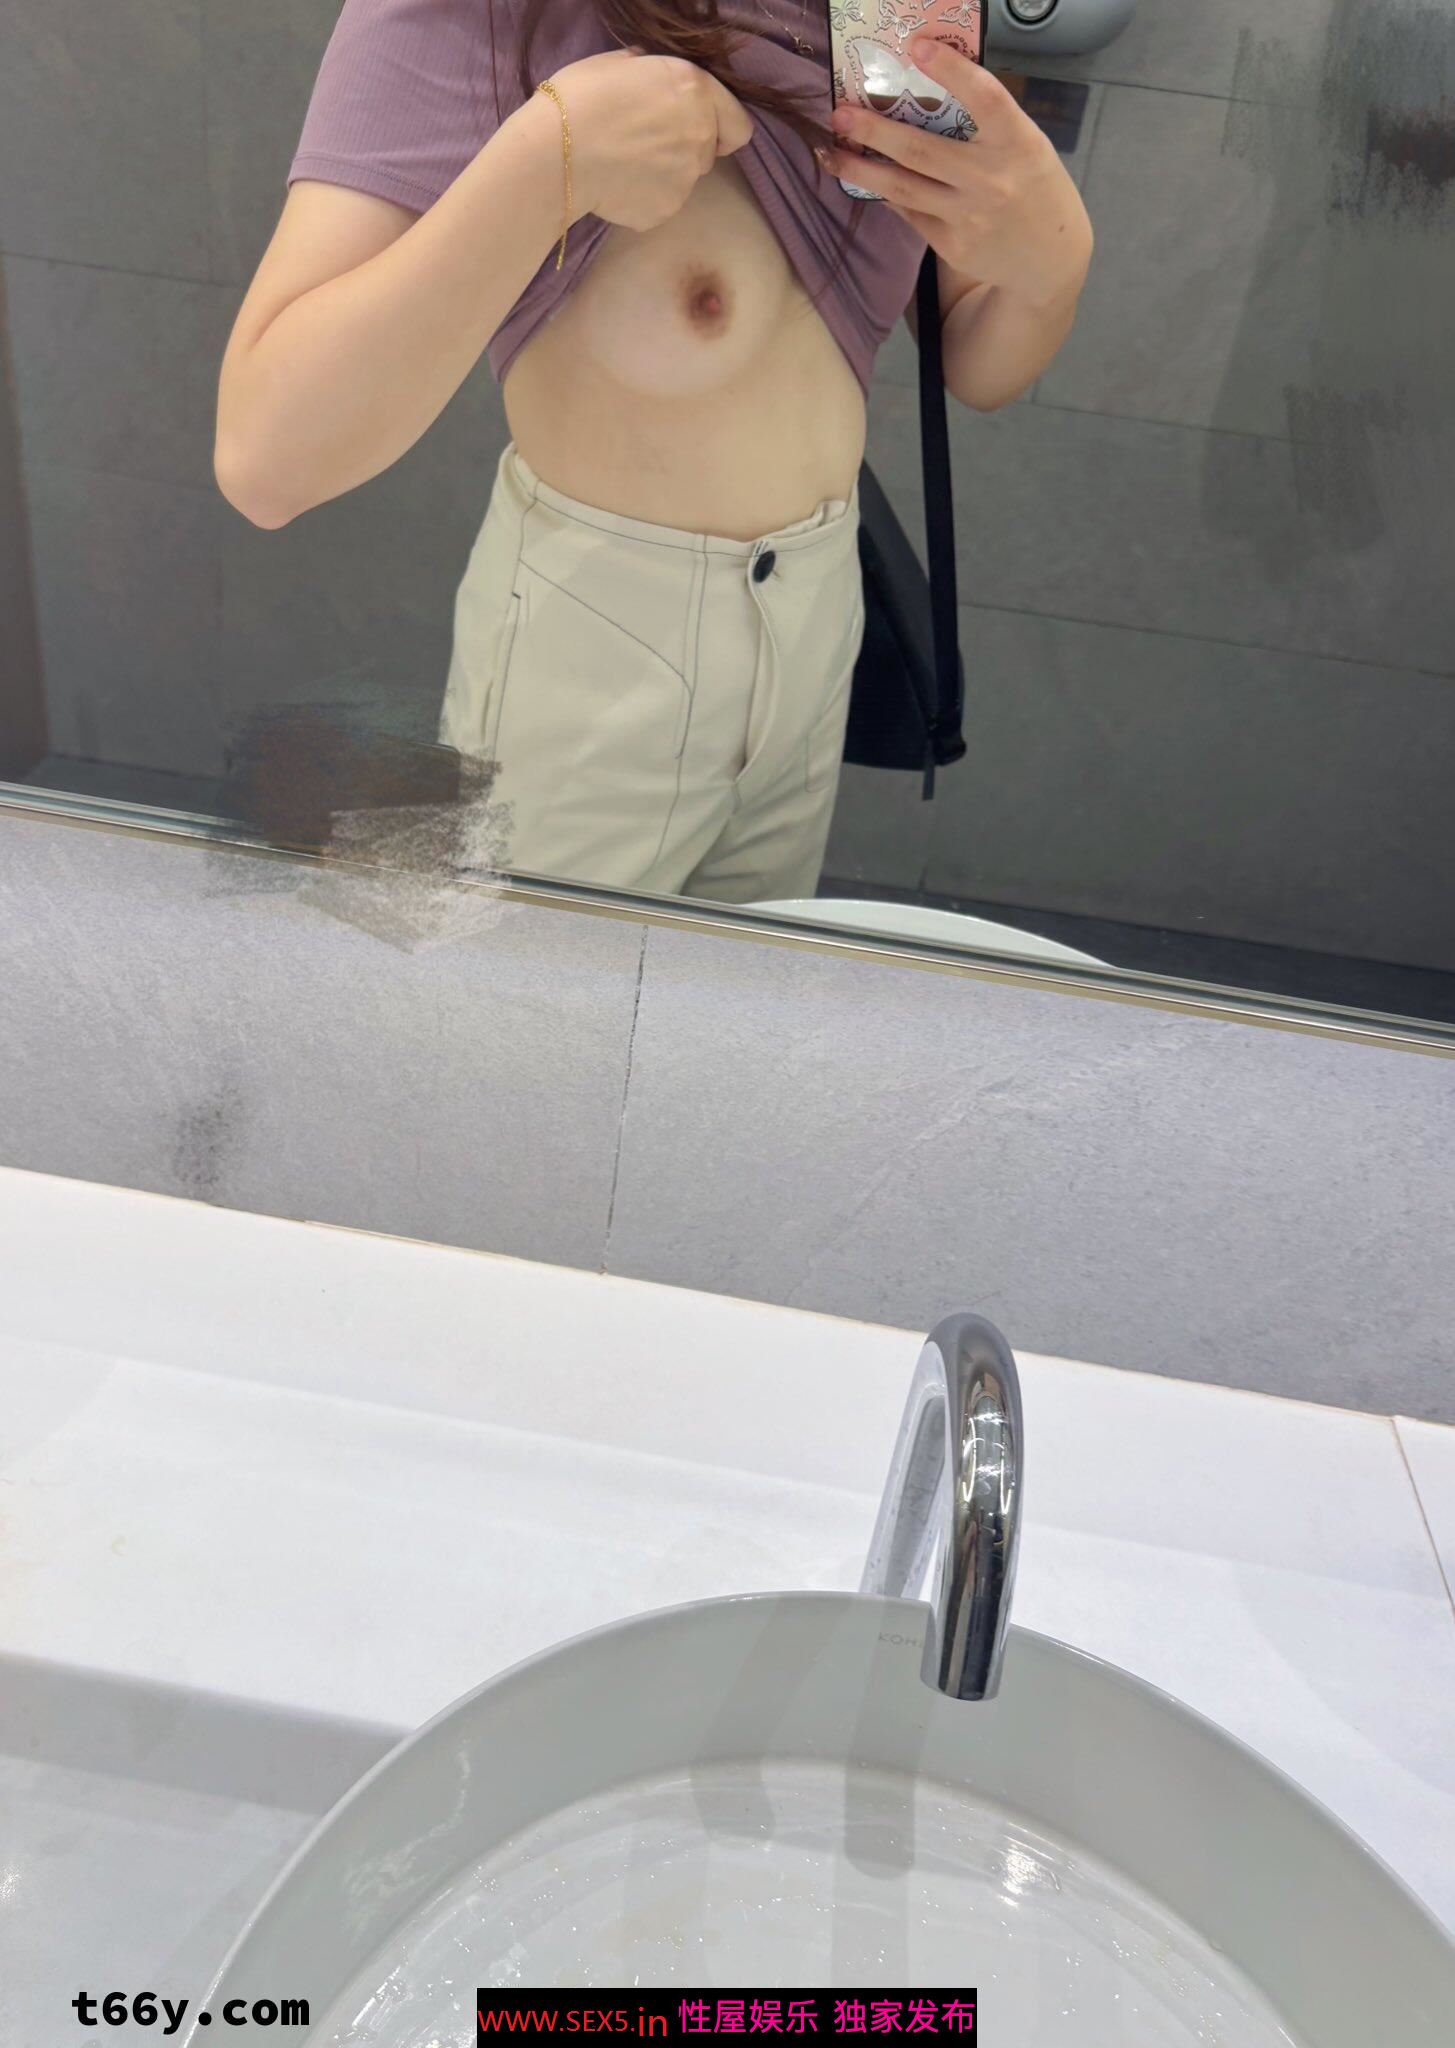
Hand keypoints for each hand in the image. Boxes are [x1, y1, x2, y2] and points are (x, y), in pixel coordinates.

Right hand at [543, 49, 753, 233]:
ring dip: (664, 172)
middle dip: (685, 146)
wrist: (555, 154)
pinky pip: (662, 202)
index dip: (723, 126)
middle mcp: (700, 134)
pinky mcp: (666, 210)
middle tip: (644, 142)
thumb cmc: (580, 98)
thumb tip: (654, 81)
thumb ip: (653, 74)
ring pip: (685, 178)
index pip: (738, 123)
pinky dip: (644, 197)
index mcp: (694, 90)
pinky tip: (616, 185)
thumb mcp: (620, 64)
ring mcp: (686, 178)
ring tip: (624, 164)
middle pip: (708, 150)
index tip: (702, 128)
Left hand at [824, 38, 1091, 309]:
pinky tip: (867, 180)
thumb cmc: (1034, 189)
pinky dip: (887, 194)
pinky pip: (910, 214)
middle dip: (874, 130)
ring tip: (830, 152)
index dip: (951, 70)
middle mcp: (991, 180)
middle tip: (840, 113)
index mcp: (1017, 143)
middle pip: (921, 150)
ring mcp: (969, 216)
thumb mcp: (1025, 146)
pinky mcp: (953, 244)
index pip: (986, 98)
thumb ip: (987, 124)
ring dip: (861, 168)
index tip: (917, 46)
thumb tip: (926, 97)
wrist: (1050, 260)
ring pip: (903, 188)